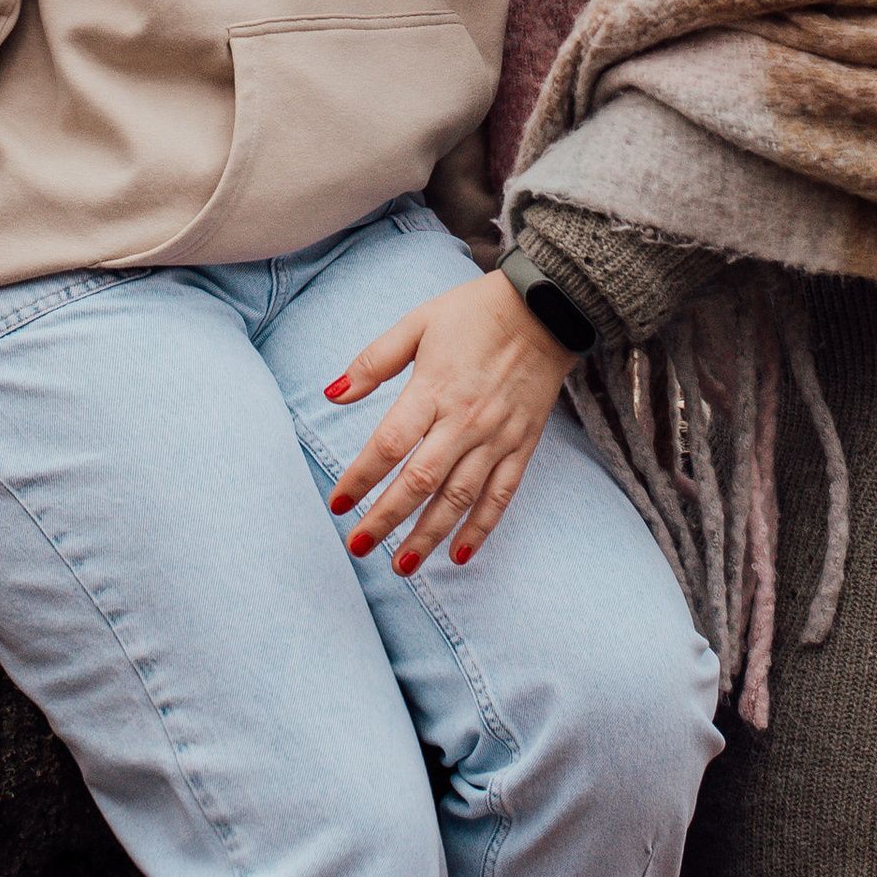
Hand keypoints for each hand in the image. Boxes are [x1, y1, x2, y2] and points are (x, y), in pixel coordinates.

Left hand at [322, 268, 573, 576]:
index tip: (337, 504)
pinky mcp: (522, 446)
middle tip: (358, 547)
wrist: (545, 308)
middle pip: (420, 481)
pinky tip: (460, 554)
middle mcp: (464, 420)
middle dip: (386, 518)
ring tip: (401, 567)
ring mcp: (496, 437)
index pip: (389, 444)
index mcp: (433, 389)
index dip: (360, 478)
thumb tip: (331, 394)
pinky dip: (481, 528)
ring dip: (428, 536)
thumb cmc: (473, 314)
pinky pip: (500, 496)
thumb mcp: (417, 323)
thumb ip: (373, 361)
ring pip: (458, 498)